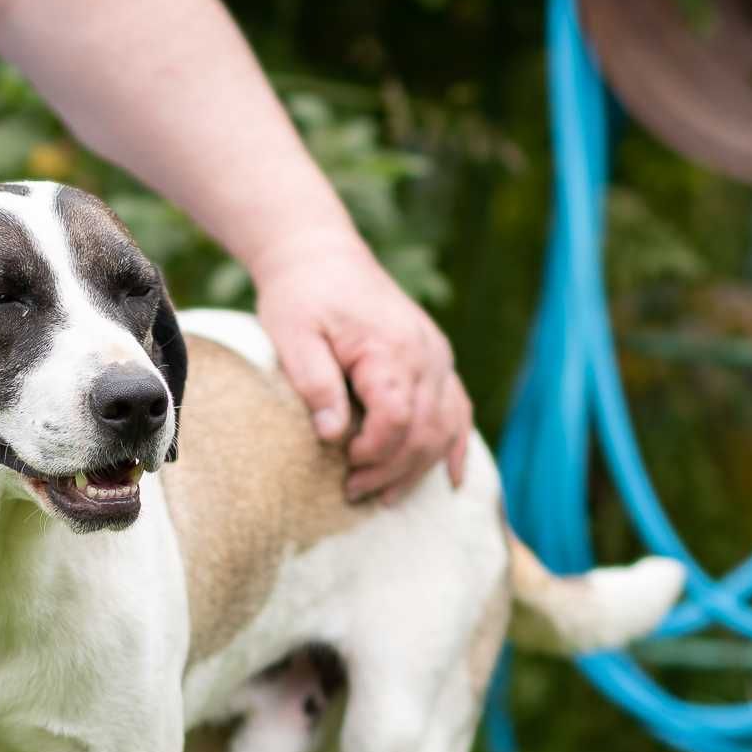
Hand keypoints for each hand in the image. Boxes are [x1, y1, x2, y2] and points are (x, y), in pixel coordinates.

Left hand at [250, 231, 472, 502]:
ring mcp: (437, 358)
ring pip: (445, 428)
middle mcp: (425, 354)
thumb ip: (314, 382)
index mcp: (390, 348)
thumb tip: (332, 434)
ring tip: (383, 497)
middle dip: (391, 470)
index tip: (343, 462)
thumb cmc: (301, 295)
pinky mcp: (437, 361)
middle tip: (353, 492)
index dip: (374, 450)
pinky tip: (453, 479)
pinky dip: (455, 447)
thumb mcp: (292, 334)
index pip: (397, 417)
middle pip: (425, 430)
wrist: (321, 254)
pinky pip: (459, 410)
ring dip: (418, 468)